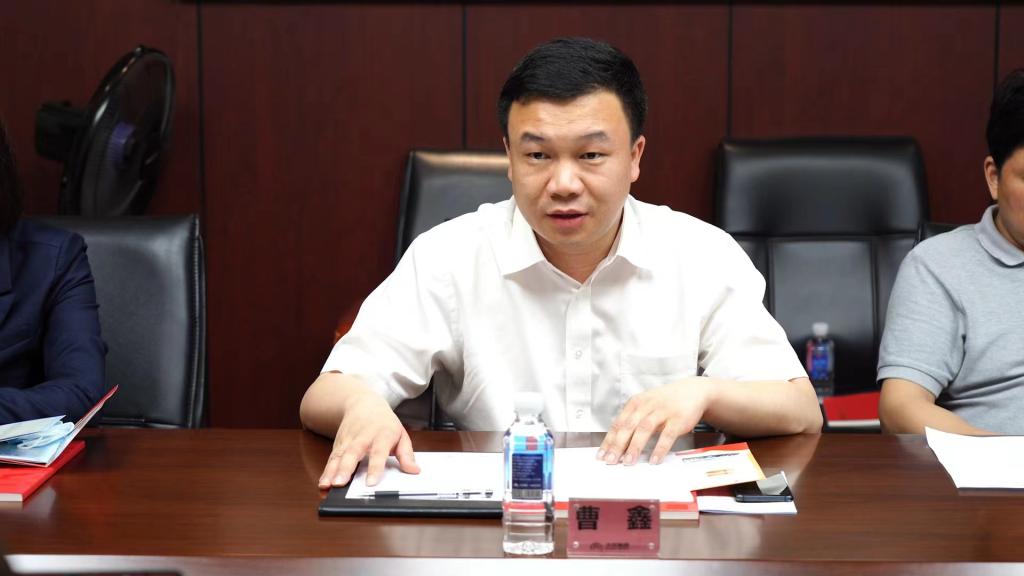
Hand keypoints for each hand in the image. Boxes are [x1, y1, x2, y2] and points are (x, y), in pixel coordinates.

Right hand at [317, 391, 419, 488]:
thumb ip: (407, 454)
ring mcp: (348, 440)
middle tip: (341, 483)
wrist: (363, 403)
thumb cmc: (384, 423)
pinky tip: (323, 483)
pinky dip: (326, 471)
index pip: (378, 452)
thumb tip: (414, 470)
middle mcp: (362, 437)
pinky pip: (331, 459)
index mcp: (382, 435)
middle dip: (346, 469)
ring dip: (332, 471)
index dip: (375, 468)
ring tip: (328, 485)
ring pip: (339, 456)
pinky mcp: (338, 444)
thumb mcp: (401, 434)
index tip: (371, 483)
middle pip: (353, 453)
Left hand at [597, 377, 712, 465]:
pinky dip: (660, 448)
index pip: (618, 423)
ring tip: (628, 462)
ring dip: (635, 446)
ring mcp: (662, 411)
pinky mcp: (678, 419)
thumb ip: (633, 421)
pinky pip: (667, 435)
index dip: (609, 440)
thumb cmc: (665, 402)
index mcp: (635, 403)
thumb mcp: (646, 406)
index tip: (601, 455)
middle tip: (611, 461)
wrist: (692, 391)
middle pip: (628, 426)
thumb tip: (617, 445)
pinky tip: (653, 460)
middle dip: (618, 445)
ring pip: (645, 429)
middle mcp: (647, 406)